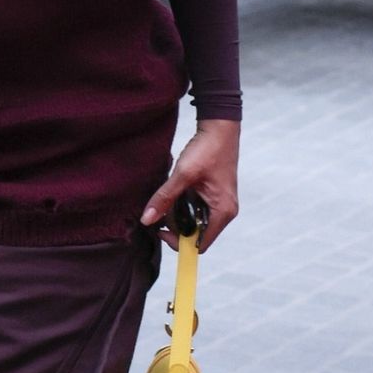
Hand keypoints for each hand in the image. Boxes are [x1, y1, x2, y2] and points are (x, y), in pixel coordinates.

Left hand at [141, 119, 238, 252]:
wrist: (220, 127)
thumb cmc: (207, 149)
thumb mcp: (183, 174)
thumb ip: (165, 198)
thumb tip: (146, 220)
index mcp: (222, 212)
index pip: (199, 245)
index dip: (178, 242)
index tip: (160, 229)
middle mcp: (225, 212)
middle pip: (196, 234)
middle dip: (175, 226)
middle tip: (161, 209)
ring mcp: (220, 204)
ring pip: (194, 221)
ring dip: (178, 214)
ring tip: (168, 197)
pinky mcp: (215, 195)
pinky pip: (196, 209)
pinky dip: (183, 205)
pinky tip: (176, 190)